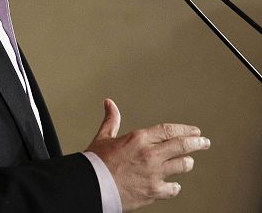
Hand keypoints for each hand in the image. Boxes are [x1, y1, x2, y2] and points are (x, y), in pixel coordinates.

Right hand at [85, 99, 209, 211]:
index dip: (185, 130)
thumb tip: (110, 104)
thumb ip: (111, 120)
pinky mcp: (154, 191)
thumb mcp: (103, 137)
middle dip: (197, 143)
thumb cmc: (96, 163)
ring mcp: (155, 174)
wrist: (92, 186)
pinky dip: (174, 186)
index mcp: (139, 139)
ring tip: (188, 161)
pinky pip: (173, 188)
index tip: (194, 131)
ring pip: (182, 166)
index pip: (169, 130)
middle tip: (204, 142)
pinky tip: (174, 184)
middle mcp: (150, 155)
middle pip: (182, 146)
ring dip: (186, 162)